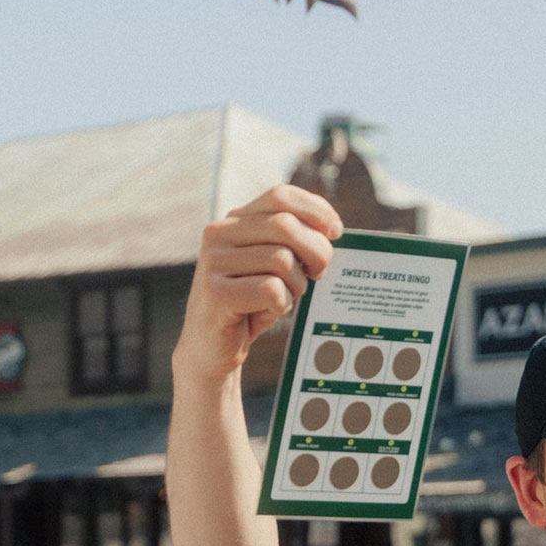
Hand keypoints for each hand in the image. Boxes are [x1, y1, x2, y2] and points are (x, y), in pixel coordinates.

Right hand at [173, 184, 341, 385]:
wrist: (209, 350)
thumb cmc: (248, 306)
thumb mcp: (270, 267)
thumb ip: (291, 243)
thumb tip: (331, 231)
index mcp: (233, 221)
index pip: (280, 196)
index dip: (315, 210)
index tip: (335, 232)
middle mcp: (218, 235)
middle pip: (286, 226)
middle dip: (316, 250)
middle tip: (319, 274)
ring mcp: (214, 263)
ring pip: (282, 260)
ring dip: (297, 284)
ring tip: (286, 298)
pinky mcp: (216, 294)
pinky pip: (271, 290)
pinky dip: (281, 304)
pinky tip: (268, 312)